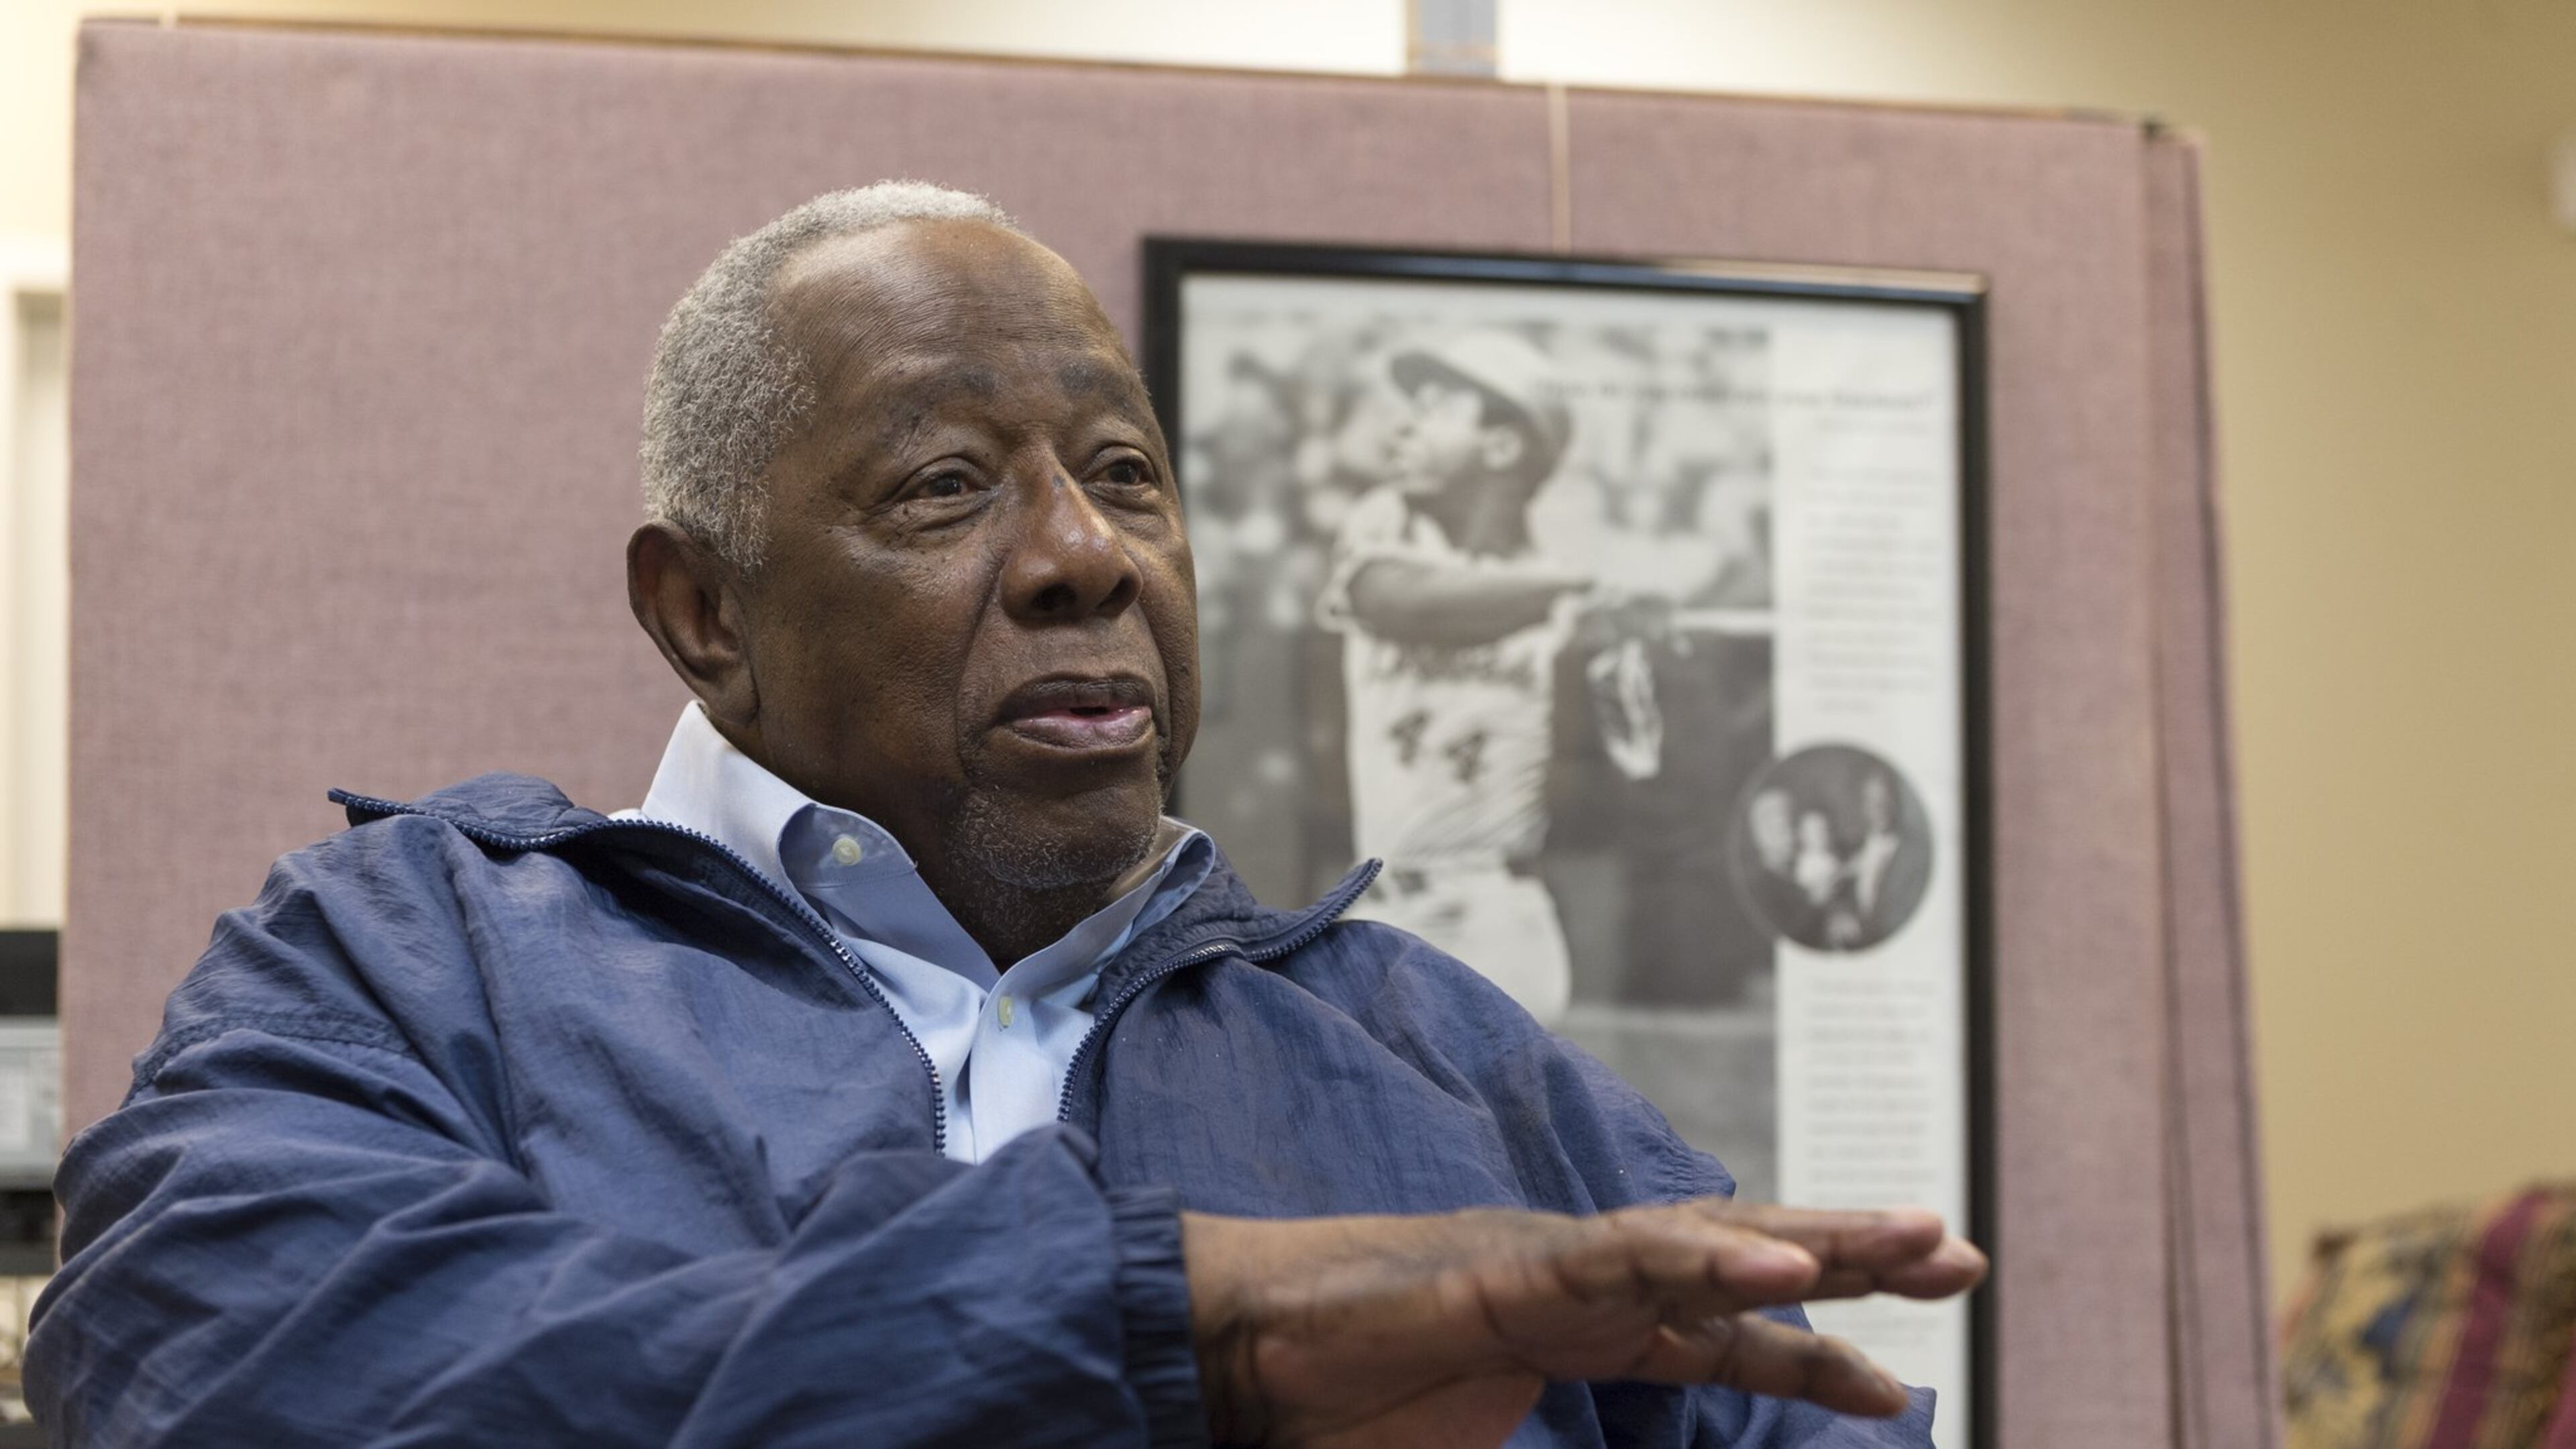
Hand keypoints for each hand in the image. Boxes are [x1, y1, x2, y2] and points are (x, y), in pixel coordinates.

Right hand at [1182, 1200, 1984, 1448]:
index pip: (1719, 1334)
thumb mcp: (1490, 1448)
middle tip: (1959, 1255)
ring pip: (1704, 1240)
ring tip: (1917, 1241)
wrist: (1240, 1360)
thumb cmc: (1348, 1409)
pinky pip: (1622, 1262)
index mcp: (1581, 1326)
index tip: (1896, 1377)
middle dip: (1851, 1256)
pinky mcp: (1509, 1272)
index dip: (1809, 1351)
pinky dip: (1707, 1257)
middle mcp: (1581, 1281)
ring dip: (1816, 1238)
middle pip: (1737, 1260)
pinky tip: (1784, 1264)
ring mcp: (1550, 1266)